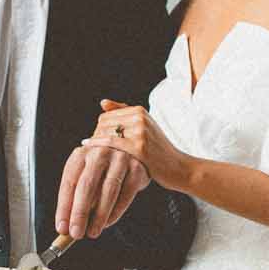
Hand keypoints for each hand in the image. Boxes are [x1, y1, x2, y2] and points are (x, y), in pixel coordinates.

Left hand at [54, 113, 151, 240]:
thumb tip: (67, 222)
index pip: (69, 181)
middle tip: (75, 233)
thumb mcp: (90, 169)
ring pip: (107, 191)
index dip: (64, 206)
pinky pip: (126, 194)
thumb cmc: (108, 164)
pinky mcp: (138, 167)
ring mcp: (121, 158)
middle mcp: (101, 151)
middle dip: (79, 213)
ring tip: (92, 232)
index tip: (61, 227)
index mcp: (83, 152)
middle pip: (86, 186)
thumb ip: (79, 190)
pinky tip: (108, 223)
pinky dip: (116, 211)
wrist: (140, 147)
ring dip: (98, 216)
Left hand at [76, 99, 192, 193]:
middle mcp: (140, 117)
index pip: (106, 116)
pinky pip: (112, 143)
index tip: (95, 144)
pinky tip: (90, 151)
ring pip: (106, 132)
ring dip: (95, 143)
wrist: (178, 167)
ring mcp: (141, 131)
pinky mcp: (140, 147)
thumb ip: (124, 114)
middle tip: (92, 152)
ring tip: (91, 154)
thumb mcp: (144, 127)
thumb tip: (103, 102)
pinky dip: (99, 146)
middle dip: (95, 137)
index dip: (98, 130)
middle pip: (104, 123)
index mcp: (140, 110)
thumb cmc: (159, 150)